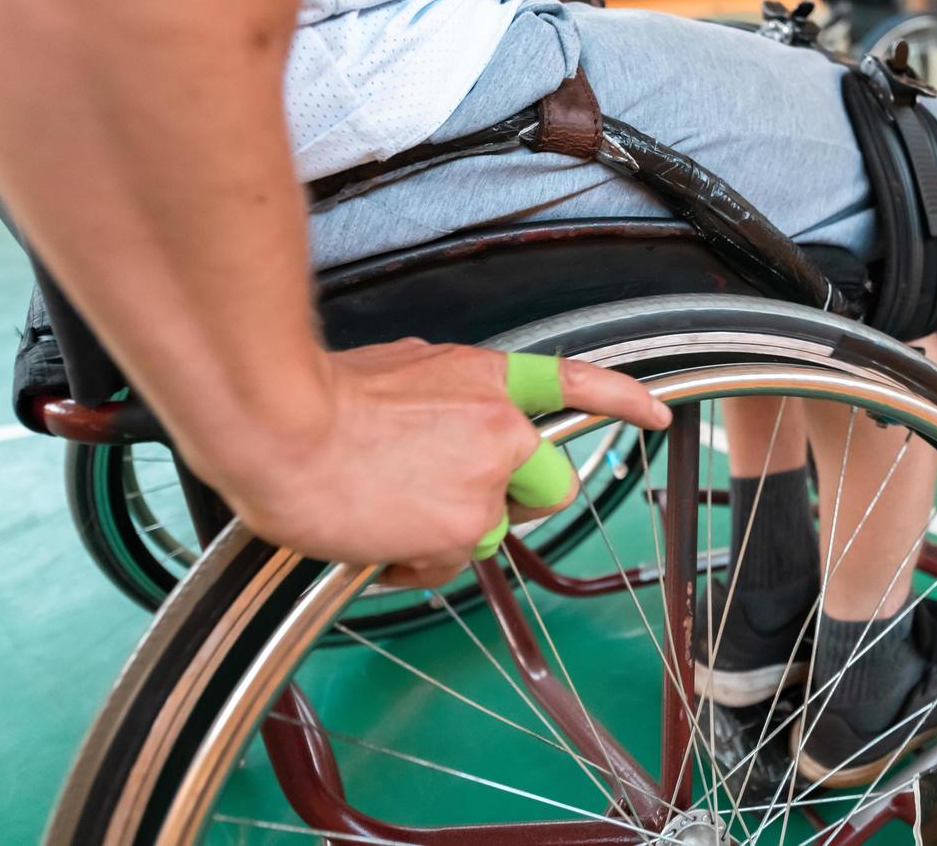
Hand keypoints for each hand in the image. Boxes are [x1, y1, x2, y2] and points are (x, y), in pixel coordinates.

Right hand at [208, 339, 671, 586]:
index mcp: (487, 380)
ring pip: (488, 532)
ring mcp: (489, 482)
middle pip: (545, 488)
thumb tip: (442, 417)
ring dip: (448, 532)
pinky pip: (449, 564)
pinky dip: (414, 560)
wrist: (280, 428)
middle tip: (443, 496)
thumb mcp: (402, 372)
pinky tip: (375, 536)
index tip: (656, 415)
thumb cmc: (320, 400)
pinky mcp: (465, 528)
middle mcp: (504, 429)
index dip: (621, 401)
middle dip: (507, 502)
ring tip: (384, 509)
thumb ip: (445, 397)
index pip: (574, 382)